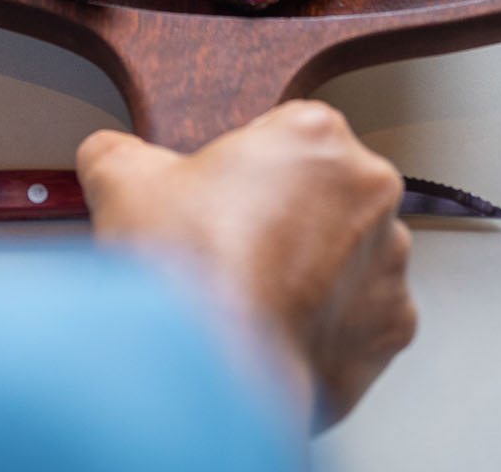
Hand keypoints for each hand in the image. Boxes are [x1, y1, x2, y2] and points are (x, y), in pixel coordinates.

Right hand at [76, 102, 414, 427]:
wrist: (212, 367)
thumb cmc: (187, 267)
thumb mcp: (122, 177)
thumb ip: (120, 151)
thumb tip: (110, 156)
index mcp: (316, 134)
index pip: (282, 133)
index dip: (242, 168)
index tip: (218, 198)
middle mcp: (368, 191)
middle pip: (321, 191)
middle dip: (283, 216)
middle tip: (230, 247)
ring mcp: (387, 264)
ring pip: (346, 255)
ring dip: (310, 271)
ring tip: (251, 295)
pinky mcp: (391, 331)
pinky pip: (359, 318)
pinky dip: (325, 325)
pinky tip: (276, 329)